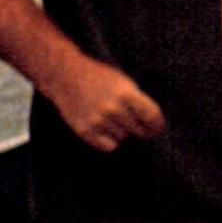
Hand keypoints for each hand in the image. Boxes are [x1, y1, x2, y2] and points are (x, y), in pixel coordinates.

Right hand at [48, 53, 163, 151]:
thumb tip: (154, 125)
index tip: (156, 127)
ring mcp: (97, 120)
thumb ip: (139, 101)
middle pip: (140, 131)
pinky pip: (108, 147)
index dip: (157, 125)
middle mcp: (112, 109)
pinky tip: (103, 129)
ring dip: (121, 131)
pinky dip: (108, 141)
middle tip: (132, 122)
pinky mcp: (84, 130)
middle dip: (140, 128)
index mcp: (126, 94)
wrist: (64, 76)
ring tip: (110, 118)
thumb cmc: (99, 78)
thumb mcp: (124, 82)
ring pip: (123, 138)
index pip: (152, 117)